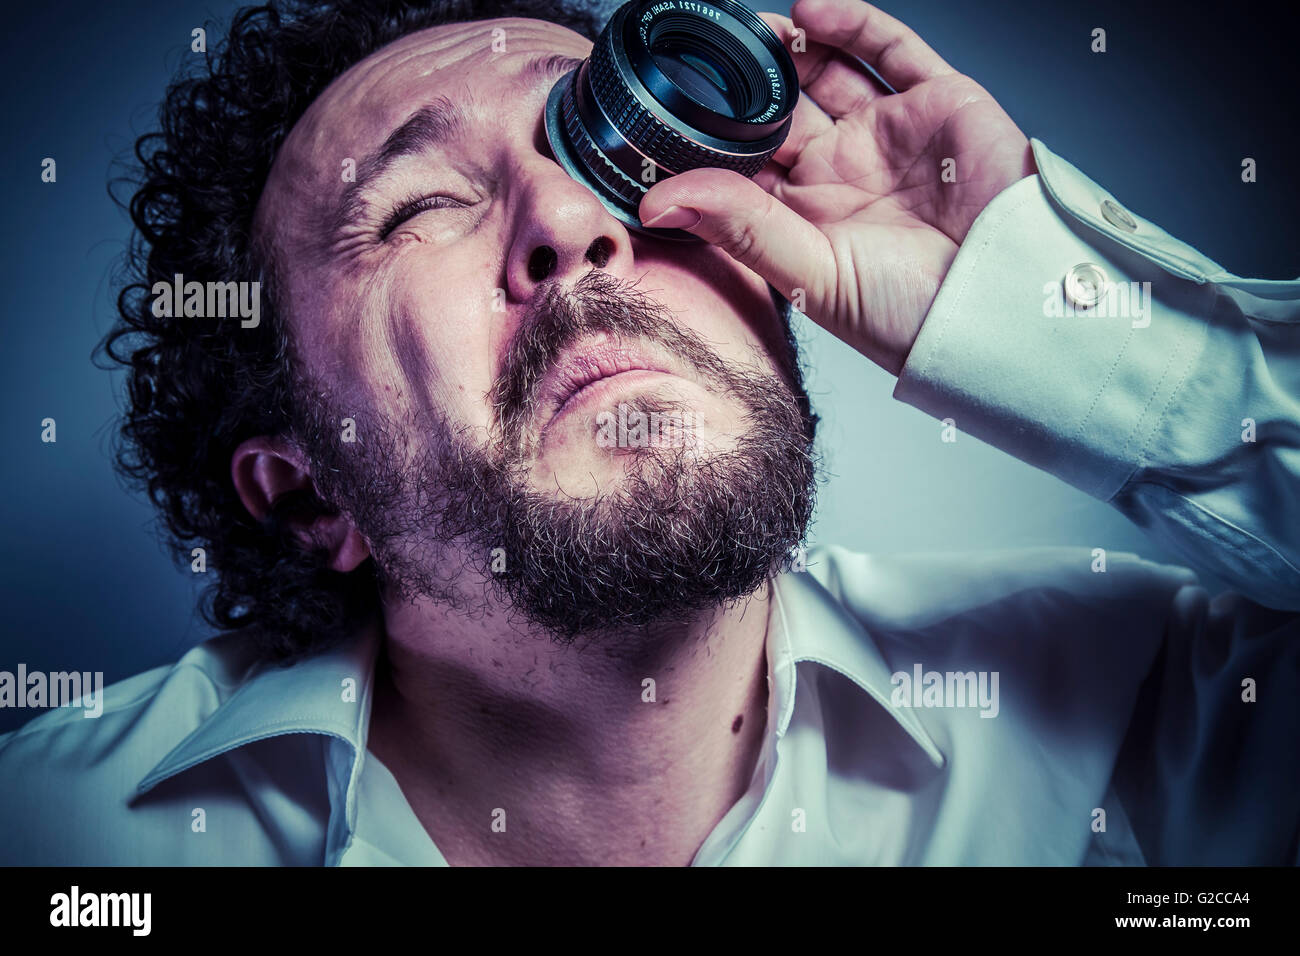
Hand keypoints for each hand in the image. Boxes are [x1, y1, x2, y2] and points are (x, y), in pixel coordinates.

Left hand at [639, 0, 1035, 375]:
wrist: (1004, 304)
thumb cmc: (911, 315)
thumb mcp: (809, 275)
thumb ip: (738, 228)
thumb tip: (657, 201)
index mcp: (805, 216)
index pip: (743, 163)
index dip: (707, 135)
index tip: (664, 106)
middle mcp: (842, 171)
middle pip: (778, 109)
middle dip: (742, 82)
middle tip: (699, 52)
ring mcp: (887, 133)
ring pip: (826, 71)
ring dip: (785, 46)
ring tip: (745, 29)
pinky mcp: (937, 102)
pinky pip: (887, 48)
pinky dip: (848, 23)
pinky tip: (806, 16)